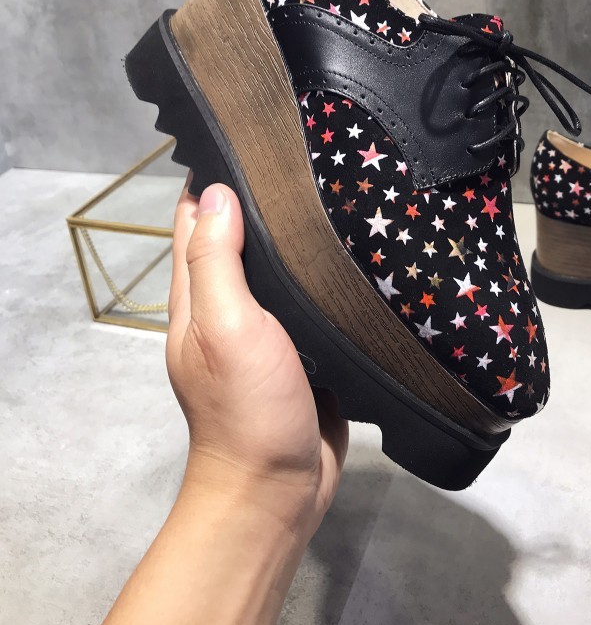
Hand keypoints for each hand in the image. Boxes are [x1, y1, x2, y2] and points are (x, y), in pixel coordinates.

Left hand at [167, 177, 347, 543]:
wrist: (282, 488)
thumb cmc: (247, 405)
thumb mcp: (224, 326)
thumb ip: (216, 261)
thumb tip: (214, 191)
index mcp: (199, 295)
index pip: (195, 218)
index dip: (213, 177)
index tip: (253, 136)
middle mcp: (229, 305)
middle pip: (242, 237)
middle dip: (268, 199)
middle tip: (316, 157)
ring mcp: (268, 330)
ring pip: (283, 268)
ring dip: (303, 236)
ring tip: (345, 191)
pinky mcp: (306, 350)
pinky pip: (315, 302)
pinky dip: (329, 276)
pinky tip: (361, 251)